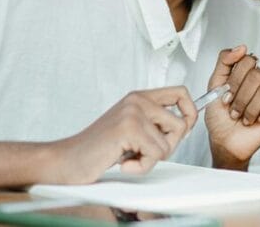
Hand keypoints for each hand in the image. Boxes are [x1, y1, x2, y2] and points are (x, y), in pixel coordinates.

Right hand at [47, 87, 196, 182]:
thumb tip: (187, 123)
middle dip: (169, 146)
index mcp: (139, 97)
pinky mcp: (128, 128)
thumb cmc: (99, 149)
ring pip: (169, 144)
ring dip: (150, 159)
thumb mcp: (131, 129)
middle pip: (181, 123)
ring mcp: (133, 113)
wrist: (68, 160)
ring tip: (129, 157)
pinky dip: (141, 167)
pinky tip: (123, 163)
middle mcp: (137, 100)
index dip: (191, 111)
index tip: (186, 128)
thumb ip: (155, 123)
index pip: (181, 92)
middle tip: (144, 151)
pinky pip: (155, 155)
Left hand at [204, 45, 259, 168]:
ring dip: (249, 108)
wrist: (226, 142)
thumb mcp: (214, 86)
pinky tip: (258, 119)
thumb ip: (224, 63)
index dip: (234, 80)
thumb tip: (241, 47)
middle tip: (234, 110)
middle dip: (241, 96)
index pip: (246, 60)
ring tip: (244, 117)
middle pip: (256, 73)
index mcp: (246, 72)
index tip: (226, 96)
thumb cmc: (220, 118)